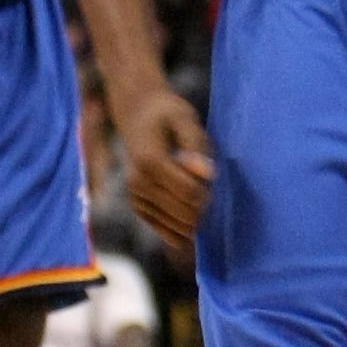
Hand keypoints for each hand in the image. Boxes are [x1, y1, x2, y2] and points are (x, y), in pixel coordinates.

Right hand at [117, 83, 215, 251]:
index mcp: (150, 161)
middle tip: (205, 184)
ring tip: (194, 192)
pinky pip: (166, 232)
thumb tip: (207, 174)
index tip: (210, 175)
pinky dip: (183, 228)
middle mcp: (138, 183)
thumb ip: (196, 144)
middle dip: (203, 205)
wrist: (137, 116)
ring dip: (194, 216)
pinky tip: (190, 212)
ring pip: (177, 227)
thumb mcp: (185, 118)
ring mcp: (136, 198)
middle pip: (185, 214)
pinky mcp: (138, 208)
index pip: (189, 192)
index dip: (207, 190)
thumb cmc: (167, 114)